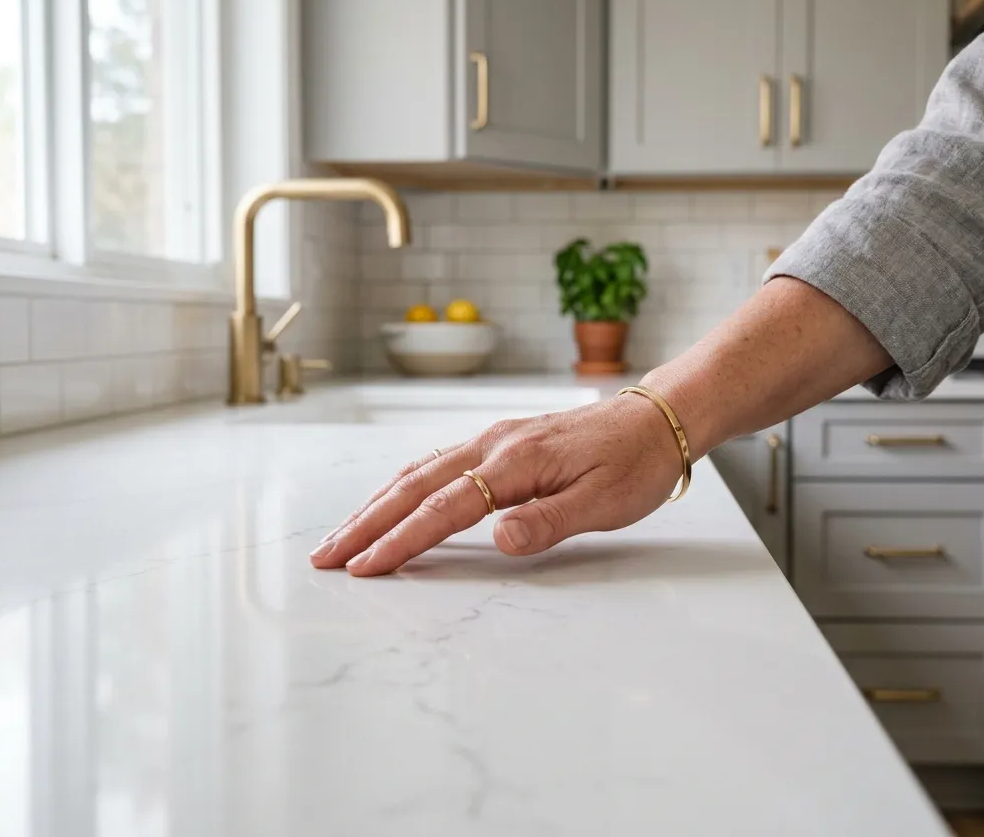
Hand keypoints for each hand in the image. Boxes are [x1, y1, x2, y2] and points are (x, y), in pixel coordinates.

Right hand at [309, 393, 682, 575]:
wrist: (658, 418)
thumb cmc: (635, 463)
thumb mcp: (605, 503)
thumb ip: (548, 522)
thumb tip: (497, 541)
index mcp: (516, 463)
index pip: (445, 509)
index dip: (401, 540)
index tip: (364, 566)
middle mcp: (494, 445)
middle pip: (415, 487)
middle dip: (365, 523)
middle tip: (325, 556)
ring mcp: (494, 439)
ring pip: (420, 471)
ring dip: (377, 503)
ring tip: (343, 533)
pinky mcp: (501, 441)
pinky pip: (439, 462)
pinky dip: (405, 484)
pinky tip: (394, 496)